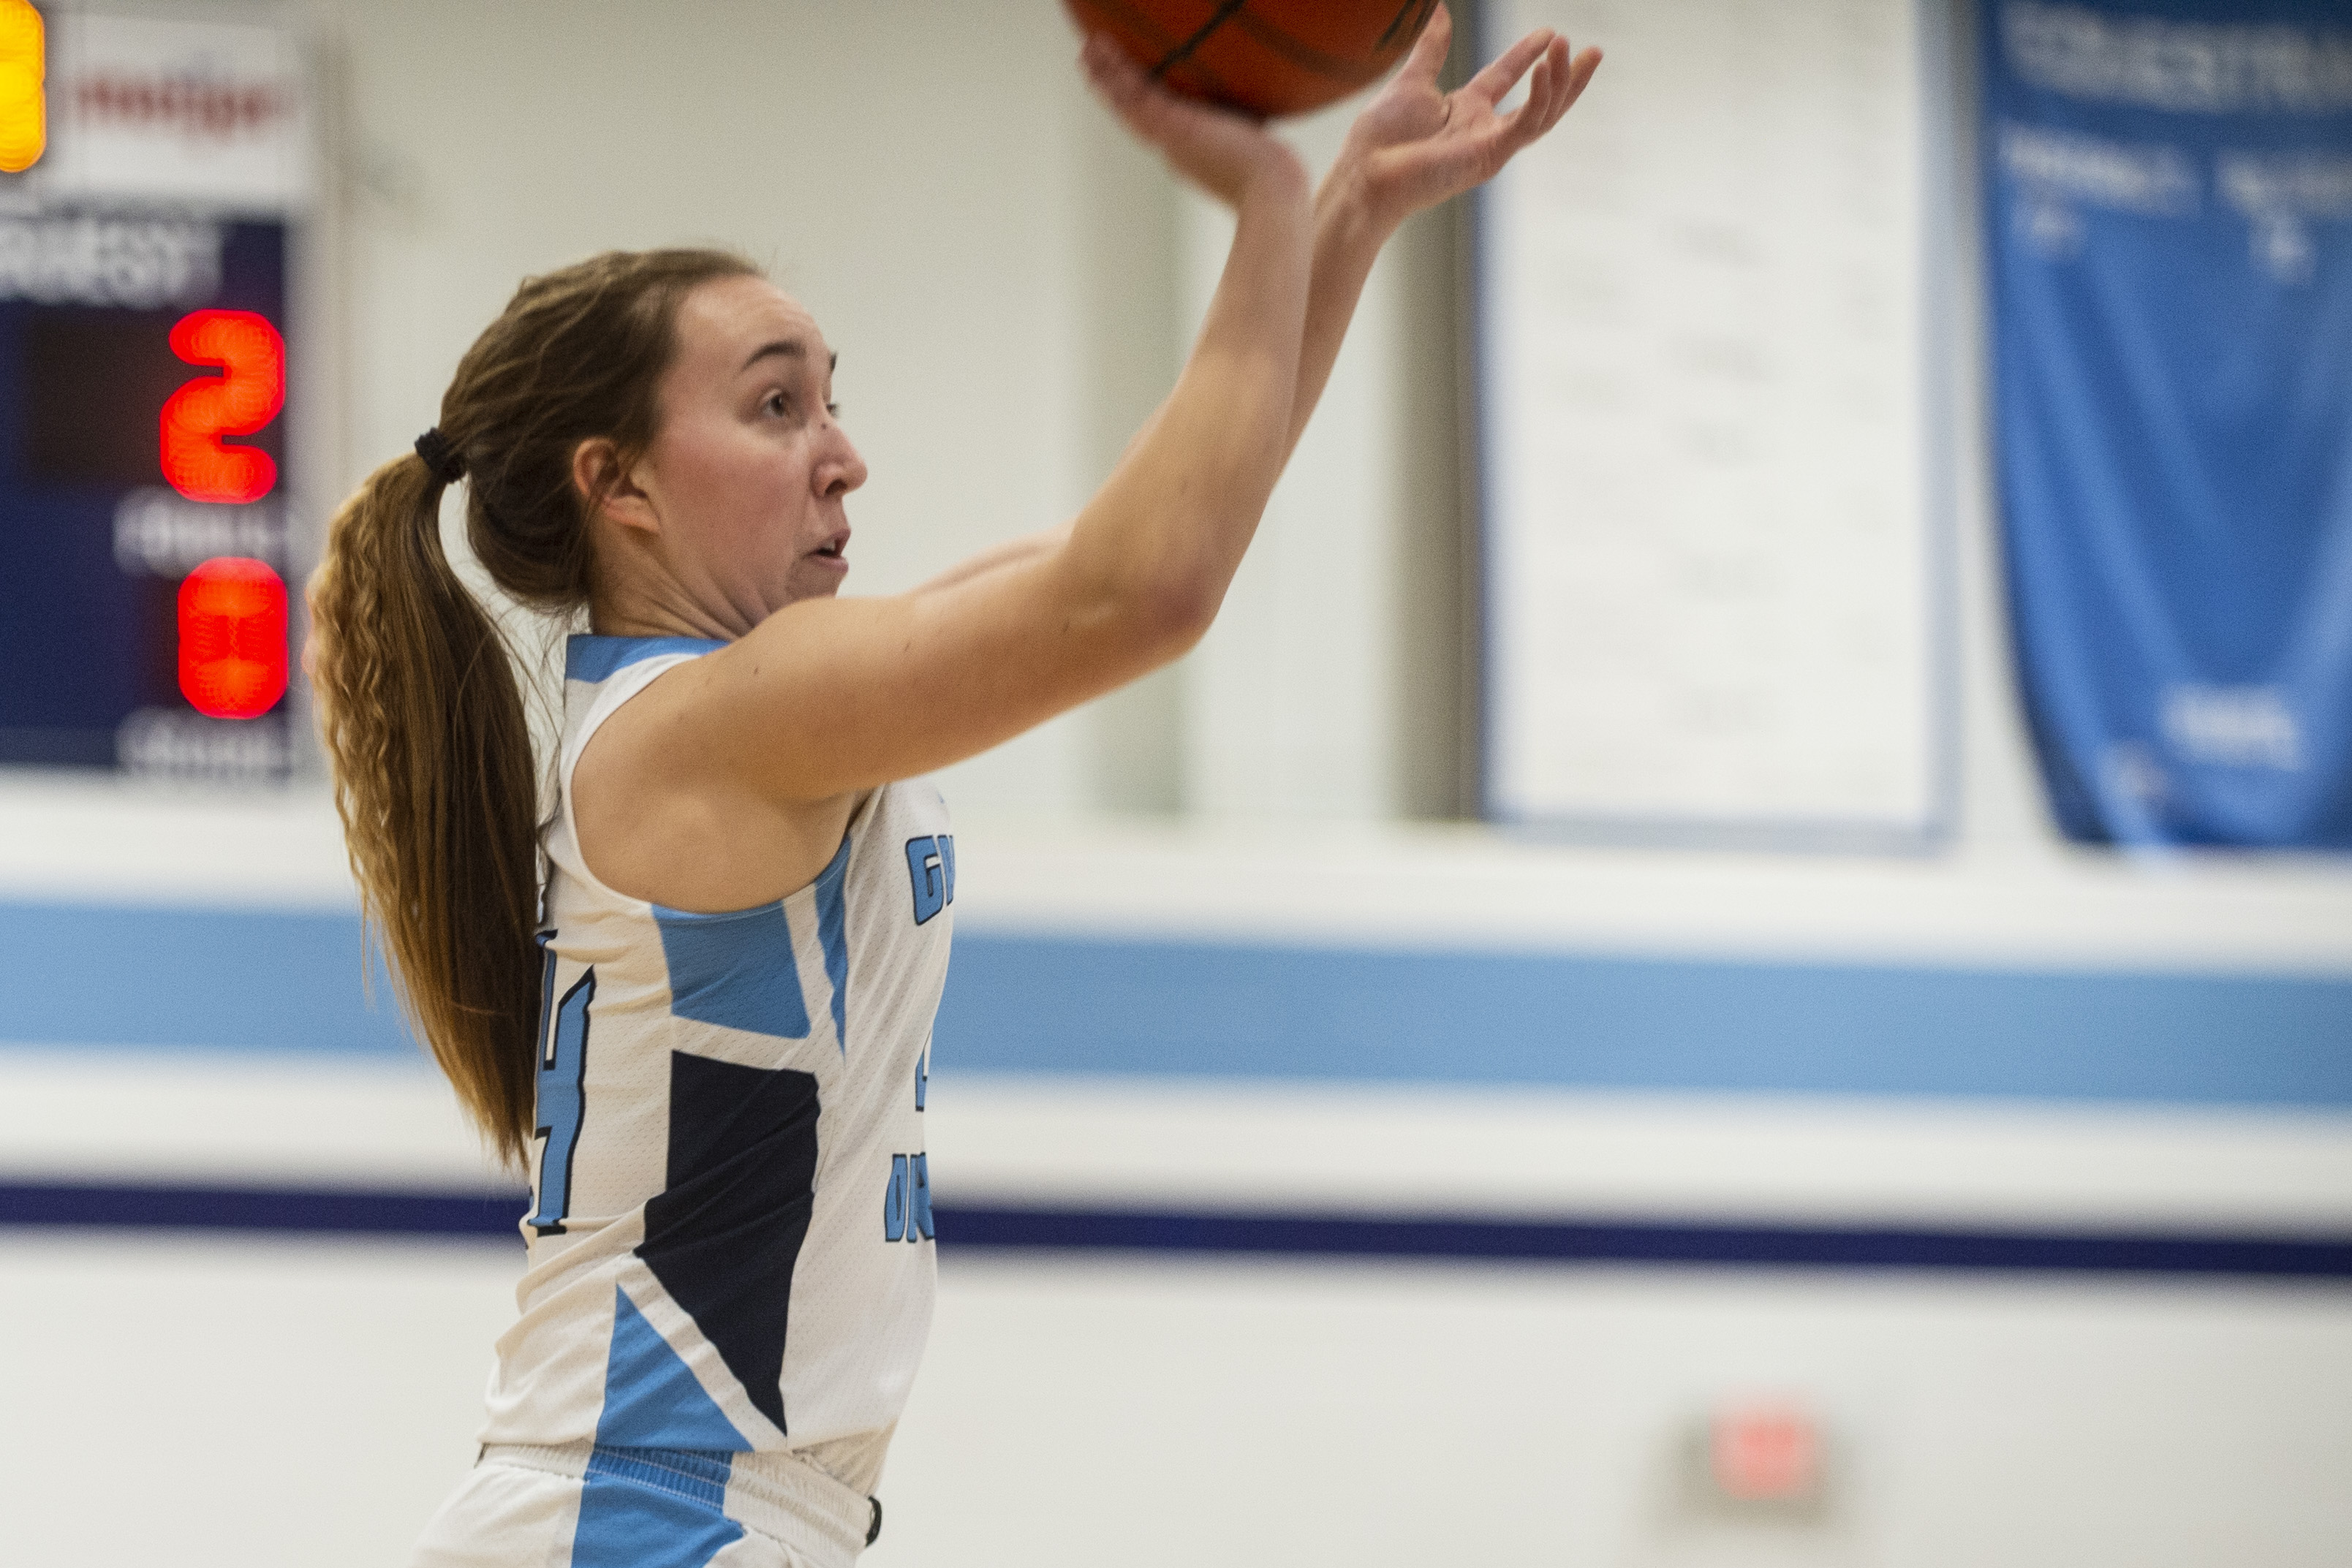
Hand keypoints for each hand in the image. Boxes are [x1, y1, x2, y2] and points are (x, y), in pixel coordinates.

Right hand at [1081, 33, 1307, 208]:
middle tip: (1088, 64)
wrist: (1270, 190)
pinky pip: (1134, 93)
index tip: (1121, 88)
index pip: (1153, 121)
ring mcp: (1166, 136)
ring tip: (1084, 49)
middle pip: (1130, 111)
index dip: (1134, 104)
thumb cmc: (1273, 174)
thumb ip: (1245, 127)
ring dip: (1103, 74)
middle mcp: (1170, 144)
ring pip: (1125, 100)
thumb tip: (1262, 113)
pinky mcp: (1169, 126)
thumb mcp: (1254, 143)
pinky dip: (1114, 71)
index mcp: (1185, 149)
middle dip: (1109, 87)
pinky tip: (1100, 49)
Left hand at [1335, 3, 1600, 233]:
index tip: (1549, 32)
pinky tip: (1545, 70)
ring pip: (1542, 114)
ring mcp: (1490, 145)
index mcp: (1466, 111)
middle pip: (1540, 101)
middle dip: (1568, 78)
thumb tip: (1440, 11)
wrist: (1366, 174)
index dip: (1527, 54)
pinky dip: (1539, 97)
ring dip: (1561, 82)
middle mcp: (1483, 129)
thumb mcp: (1412, 80)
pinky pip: (1525, 125)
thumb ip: (1432, 48)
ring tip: (1569, 50)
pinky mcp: (1490, 156)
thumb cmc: (1380, 139)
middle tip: (1593, 52)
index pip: (1507, 77)